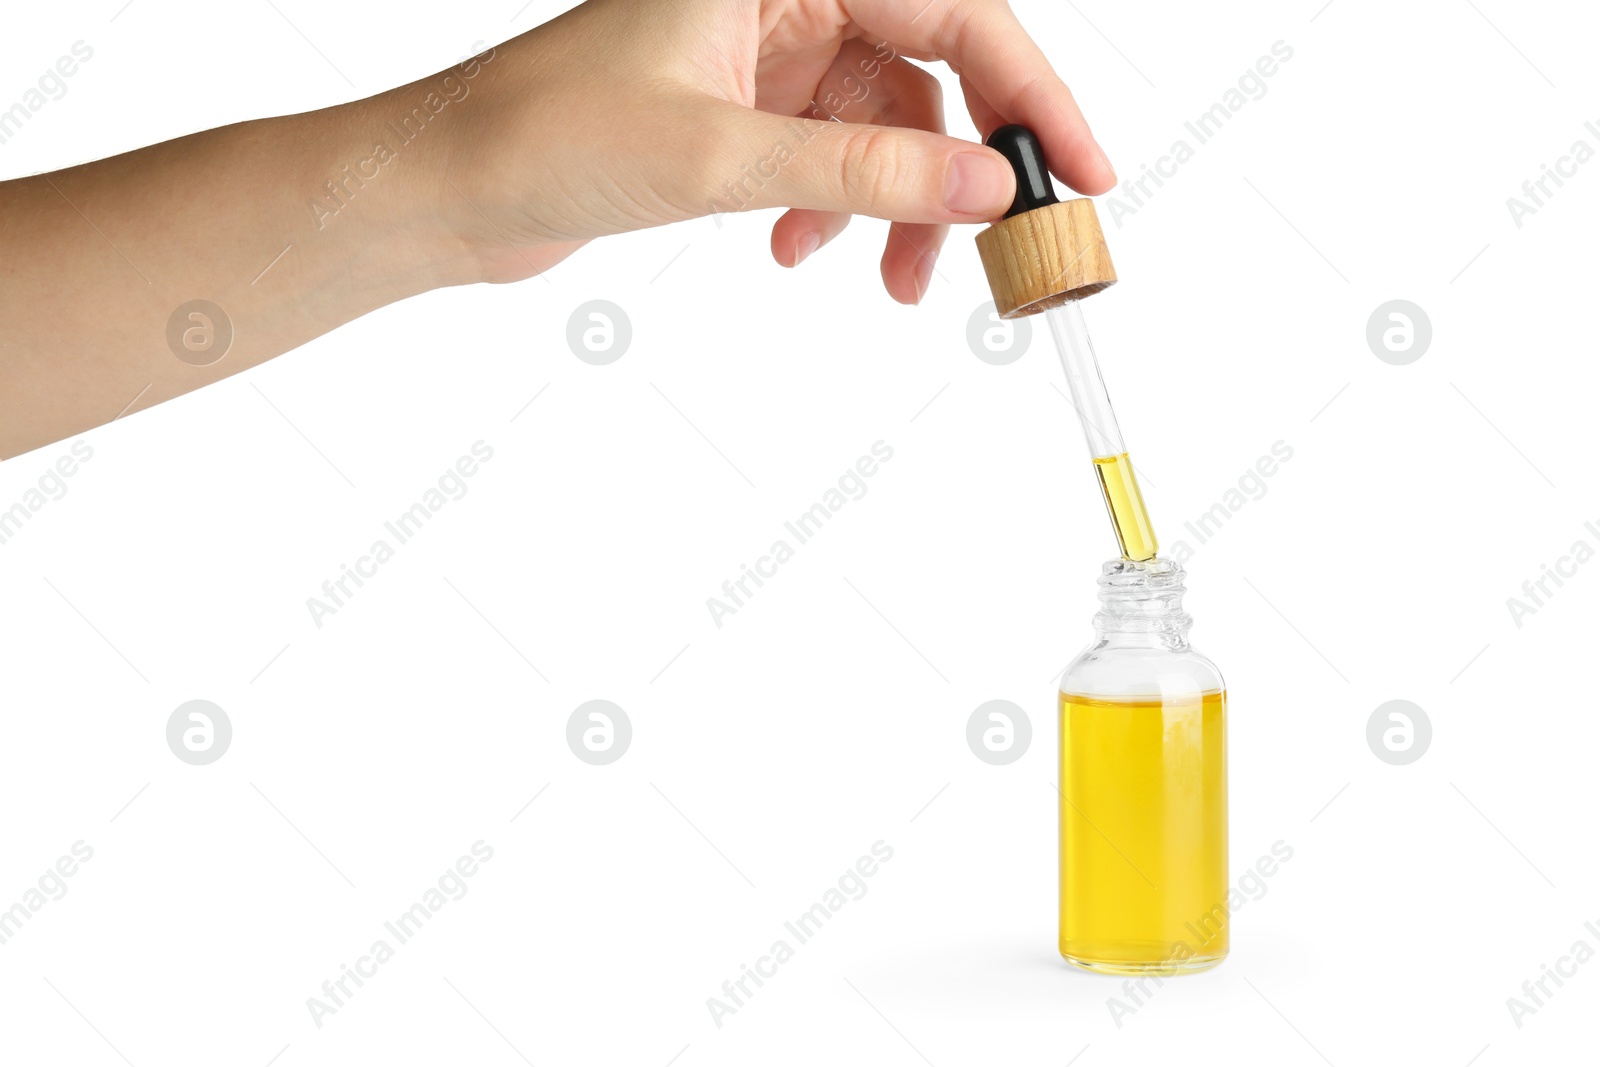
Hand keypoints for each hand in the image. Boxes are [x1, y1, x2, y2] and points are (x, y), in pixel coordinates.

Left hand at [444, 0, 1115, 301]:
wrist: (447, 186)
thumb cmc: (544, 134)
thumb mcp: (721, 156)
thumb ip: (865, 166)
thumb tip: (988, 184)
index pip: (950, 10)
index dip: (1029, 91)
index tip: (1083, 169)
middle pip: (930, 62)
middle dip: (966, 161)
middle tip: (1011, 243)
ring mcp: (764, 49)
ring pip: (886, 121)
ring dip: (898, 205)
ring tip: (890, 284)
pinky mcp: (743, 104)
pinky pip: (834, 153)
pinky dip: (837, 207)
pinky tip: (798, 250)